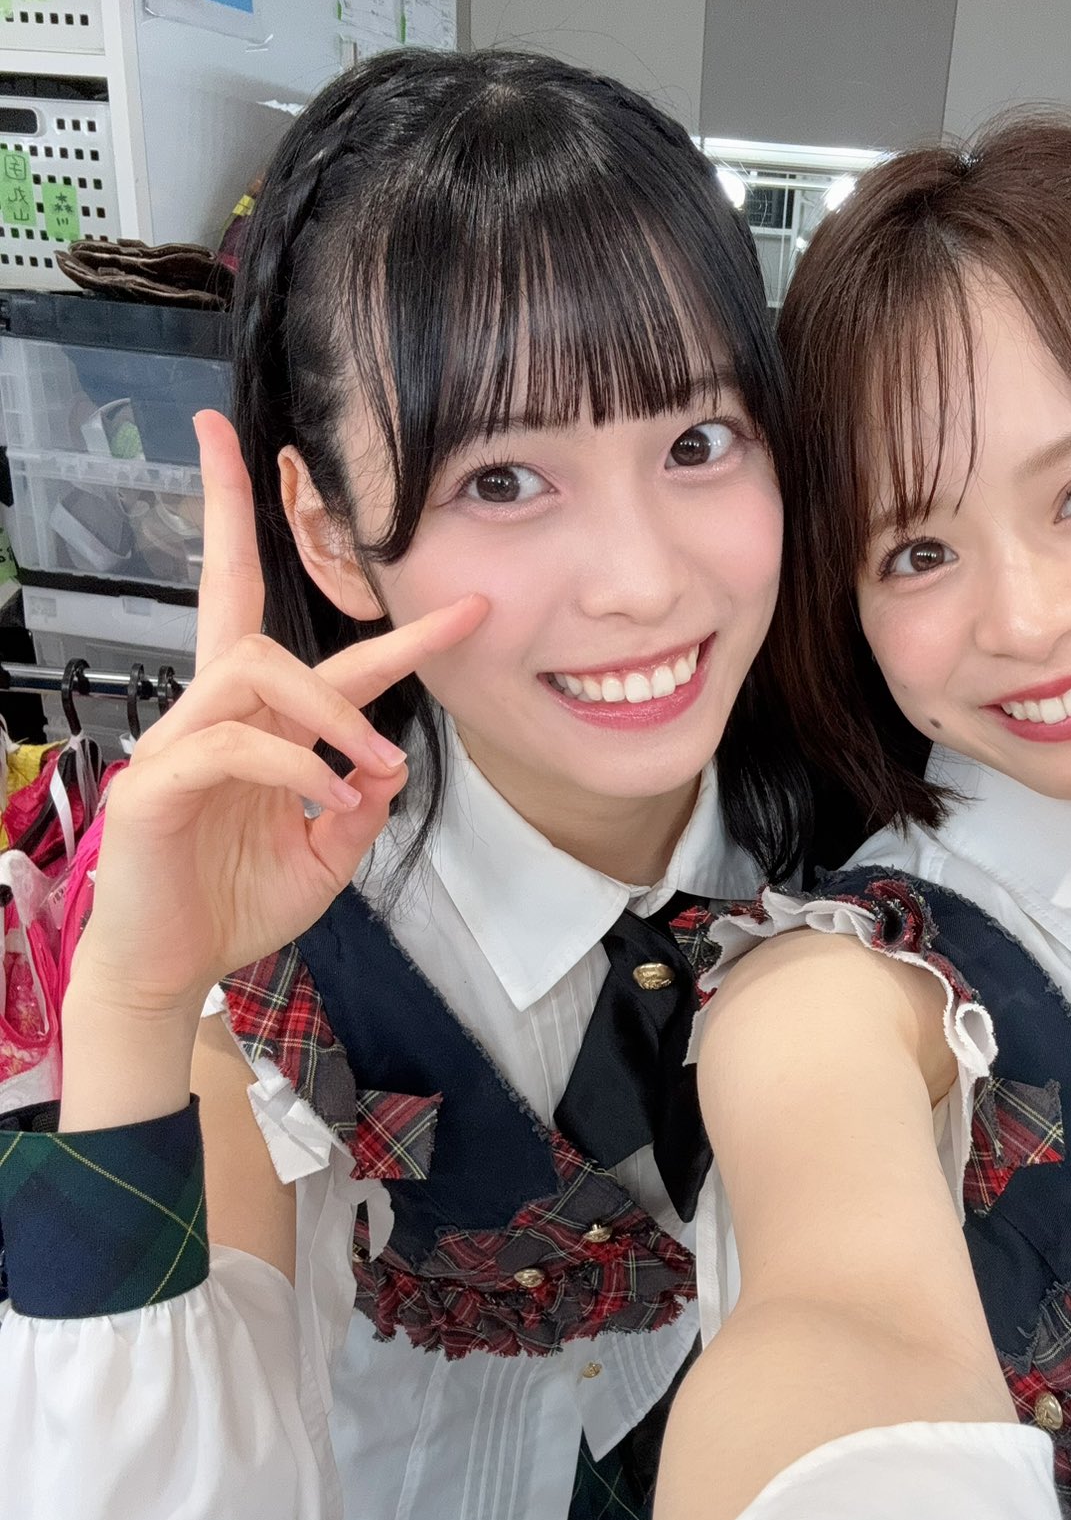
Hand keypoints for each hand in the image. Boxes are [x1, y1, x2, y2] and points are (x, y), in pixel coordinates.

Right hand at [70, 411, 486, 1023]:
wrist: (172, 974)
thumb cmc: (233, 907)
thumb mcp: (324, 861)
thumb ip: (361, 808)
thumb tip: (390, 763)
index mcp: (258, 732)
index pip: (326, 664)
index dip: (393, 634)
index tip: (468, 612)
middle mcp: (215, 722)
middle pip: (237, 611)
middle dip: (246, 545)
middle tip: (355, 574)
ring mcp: (177, 748)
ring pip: (247, 665)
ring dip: (329, 706)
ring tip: (375, 759)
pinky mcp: (154, 787)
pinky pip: (228, 746)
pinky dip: (296, 767)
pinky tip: (331, 802)